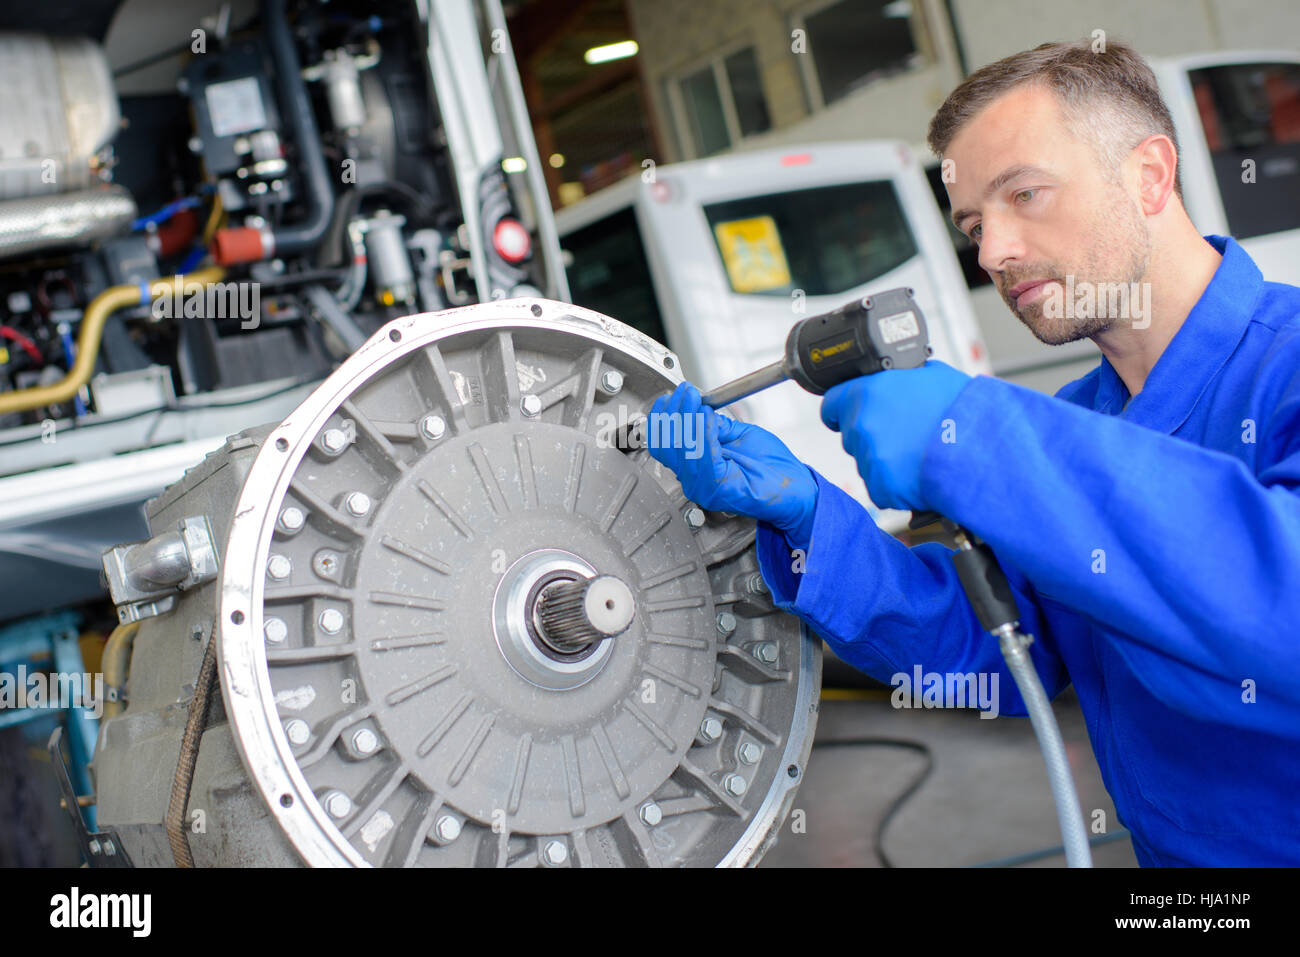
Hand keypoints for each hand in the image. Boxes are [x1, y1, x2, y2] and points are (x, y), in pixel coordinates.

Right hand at [648, 382, 817, 547]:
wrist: (796, 489)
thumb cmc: (773, 468)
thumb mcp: (738, 436)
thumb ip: (716, 426)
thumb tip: (699, 408)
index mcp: (696, 470)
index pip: (664, 444)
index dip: (663, 417)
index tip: (672, 395)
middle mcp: (695, 481)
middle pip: (668, 445)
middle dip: (676, 412)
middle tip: (687, 392)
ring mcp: (704, 488)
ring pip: (683, 449)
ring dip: (688, 419)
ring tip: (696, 401)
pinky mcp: (717, 489)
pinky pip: (703, 457)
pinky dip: (704, 433)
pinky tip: (709, 418)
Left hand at [820, 360, 972, 510]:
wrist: (981, 448)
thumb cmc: (962, 409)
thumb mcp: (931, 375)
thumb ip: (902, 379)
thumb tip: (901, 380)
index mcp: (867, 393)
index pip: (831, 404)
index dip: (840, 410)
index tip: (845, 415)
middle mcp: (861, 425)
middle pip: (852, 434)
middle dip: (871, 436)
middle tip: (902, 436)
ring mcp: (868, 458)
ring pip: (867, 462)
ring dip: (884, 460)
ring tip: (917, 454)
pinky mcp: (880, 487)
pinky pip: (881, 487)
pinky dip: (895, 484)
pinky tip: (918, 473)